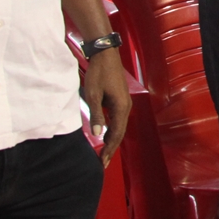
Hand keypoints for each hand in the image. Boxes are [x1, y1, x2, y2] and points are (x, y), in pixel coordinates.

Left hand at [80, 48, 130, 165]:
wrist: (105, 55)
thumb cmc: (98, 74)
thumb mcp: (93, 95)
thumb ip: (96, 115)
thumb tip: (97, 135)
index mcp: (121, 107)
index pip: (116, 134)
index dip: (109, 149)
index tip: (102, 162)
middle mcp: (126, 107)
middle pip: (120, 132)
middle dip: (111, 148)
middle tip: (103, 163)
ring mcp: (124, 103)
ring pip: (119, 126)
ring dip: (112, 140)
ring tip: (104, 152)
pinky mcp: (120, 99)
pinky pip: (118, 119)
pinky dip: (112, 130)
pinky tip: (105, 134)